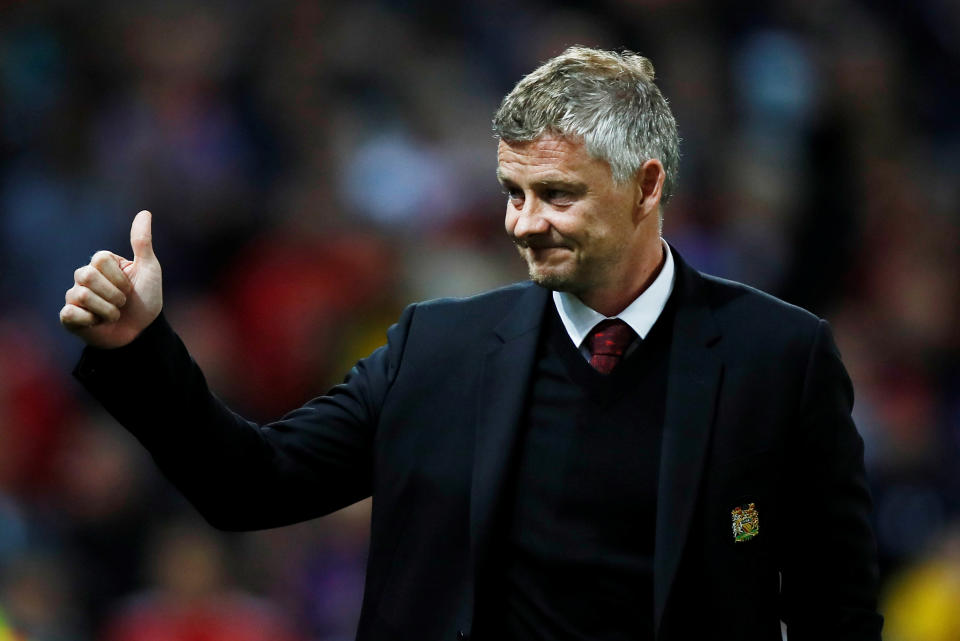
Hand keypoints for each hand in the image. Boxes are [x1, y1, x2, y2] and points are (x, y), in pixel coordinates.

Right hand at [60, 210, 162, 348]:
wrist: (143, 332)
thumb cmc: (146, 300)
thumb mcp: (149, 269)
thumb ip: (142, 242)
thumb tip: (144, 212)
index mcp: (101, 264)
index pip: (100, 259)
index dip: (119, 277)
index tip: (130, 287)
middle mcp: (84, 277)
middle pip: (87, 276)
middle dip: (114, 294)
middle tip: (122, 303)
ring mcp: (74, 297)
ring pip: (81, 295)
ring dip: (107, 310)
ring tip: (113, 315)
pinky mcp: (69, 317)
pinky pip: (70, 313)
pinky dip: (91, 321)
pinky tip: (97, 323)